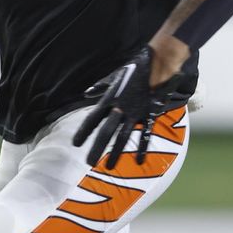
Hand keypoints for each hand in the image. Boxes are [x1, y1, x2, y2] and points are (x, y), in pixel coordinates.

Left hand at [72, 46, 189, 168]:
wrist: (157, 65)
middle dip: (96, 148)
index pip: (92, 118)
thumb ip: (101, 87)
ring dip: (115, 153)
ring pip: (123, 137)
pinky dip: (142, 148)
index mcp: (109, 99)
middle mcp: (120, 108)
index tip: (75, 144)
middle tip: (88, 162)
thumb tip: (87, 93)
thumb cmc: (135, 69)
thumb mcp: (115, 76)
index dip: (83, 132)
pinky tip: (140, 161)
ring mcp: (135, 113)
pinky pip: (146, 135)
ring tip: (108, 167)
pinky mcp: (149, 115)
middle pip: (105, 132)